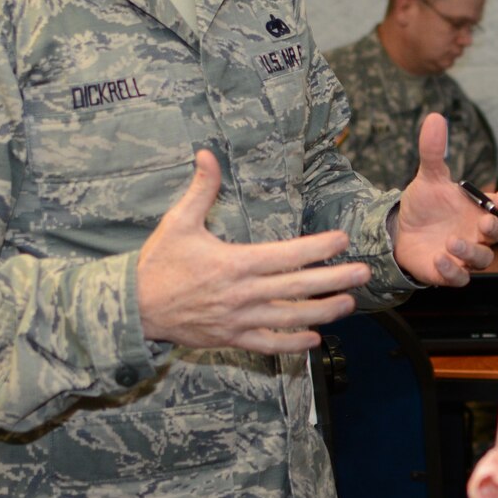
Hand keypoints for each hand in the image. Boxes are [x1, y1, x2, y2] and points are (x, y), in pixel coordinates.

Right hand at [137, 150, 369, 351]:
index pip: (287, 255)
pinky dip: (293, 343)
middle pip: (298, 288)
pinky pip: (269, 344)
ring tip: (349, 304)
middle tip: (364, 273)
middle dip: (335, 280)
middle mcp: (242, 293)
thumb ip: (200, 189)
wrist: (133, 308)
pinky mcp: (232, 338)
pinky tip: (314, 338)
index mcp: (234, 263)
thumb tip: (206, 154)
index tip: (341, 240)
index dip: (318, 248)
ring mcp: (239, 319)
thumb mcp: (177, 221)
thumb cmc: (158, 263)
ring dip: (323, 312)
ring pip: (291, 318)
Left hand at [392, 113, 497, 285]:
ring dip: (471, 253)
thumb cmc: (424, 205)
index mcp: (479, 208)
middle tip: (483, 222)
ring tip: (451, 243)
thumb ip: (433, 151)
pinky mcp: (449, 272)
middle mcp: (477, 232)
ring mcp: (465, 254)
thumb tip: (434, 117)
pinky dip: (452, 271)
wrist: (399, 230)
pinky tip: (439, 259)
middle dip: (493, 229)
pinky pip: (460, 278)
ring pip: (482, 259)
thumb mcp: (428, 177)